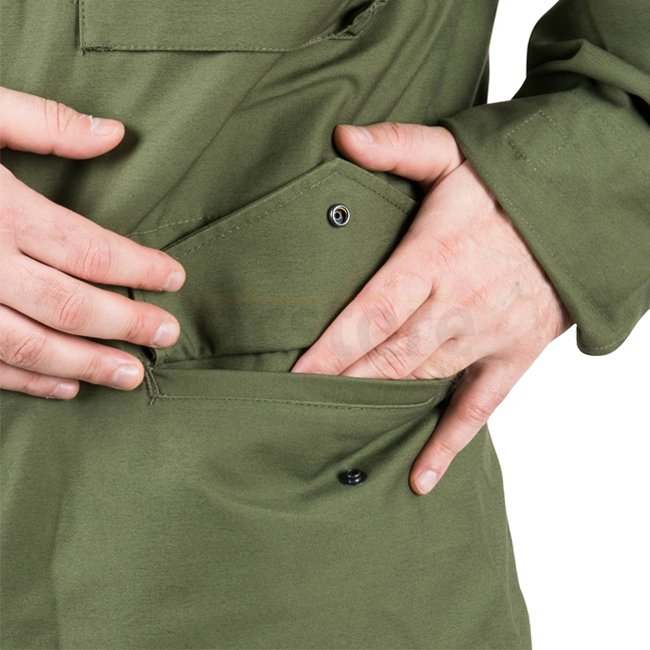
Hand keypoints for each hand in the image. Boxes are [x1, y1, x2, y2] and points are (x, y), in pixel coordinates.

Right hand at [0, 87, 185, 398]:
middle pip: (69, 304)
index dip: (139, 267)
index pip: (88, 249)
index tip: (174, 279)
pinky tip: (66, 386)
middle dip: (125, 323)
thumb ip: (41, 122)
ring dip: (85, 364)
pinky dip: (27, 380)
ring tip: (131, 375)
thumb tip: (115, 133)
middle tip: (168, 335)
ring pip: (29, 344)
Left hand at [291, 122, 572, 494]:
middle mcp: (459, 303)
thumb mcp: (454, 151)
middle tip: (296, 411)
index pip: (370, 312)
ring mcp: (488, 334)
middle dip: (340, 385)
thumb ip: (397, 145)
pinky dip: (448, 443)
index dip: (330, 349)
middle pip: (388, 357)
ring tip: (333, 433)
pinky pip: (478, 408)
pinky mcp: (513, 355)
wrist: (584, 204)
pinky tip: (420, 477)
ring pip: (422, 382)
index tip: (292, 377)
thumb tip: (341, 136)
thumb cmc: (510, 181)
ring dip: (377, 408)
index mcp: (435, 256)